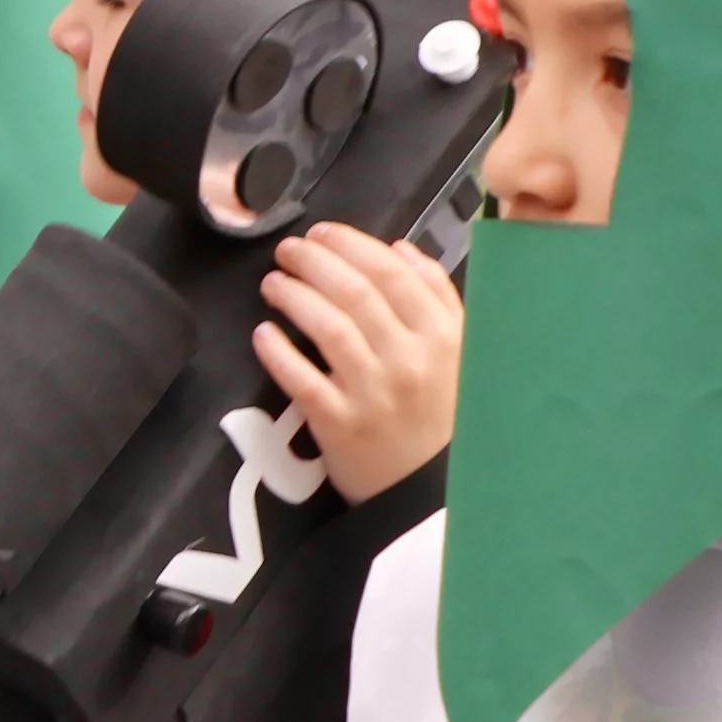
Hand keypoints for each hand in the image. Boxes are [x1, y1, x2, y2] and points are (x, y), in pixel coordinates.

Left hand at [256, 224, 461, 505]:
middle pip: (356, 292)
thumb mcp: (458, 352)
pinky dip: (279, 352)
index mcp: (443, 336)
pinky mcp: (340, 424)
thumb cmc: (440, 412)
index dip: (351, 246)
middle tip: (287, 250)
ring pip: (328, 327)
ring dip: (294, 296)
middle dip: (315, 262)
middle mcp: (410, 359)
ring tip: (272, 283)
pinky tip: (263, 333)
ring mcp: (374, 392)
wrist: (431, 488)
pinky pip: (302, 379)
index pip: (393, 275)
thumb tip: (401, 249)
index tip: (322, 233)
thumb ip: (437, 297)